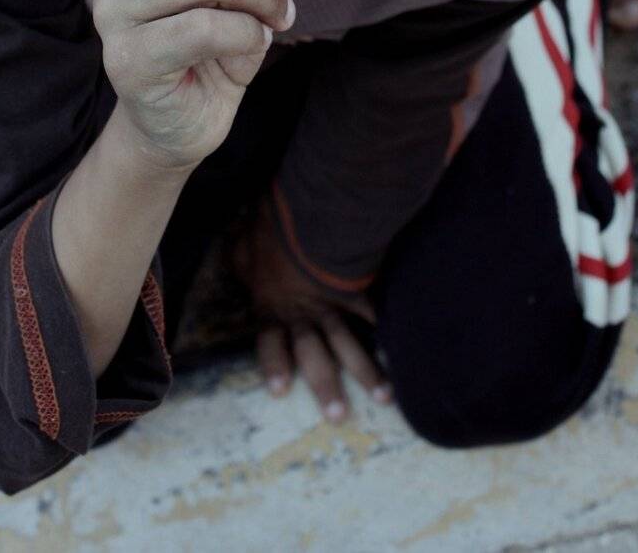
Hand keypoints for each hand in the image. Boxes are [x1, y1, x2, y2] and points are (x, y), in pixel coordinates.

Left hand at [229, 195, 392, 422]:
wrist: (308, 220)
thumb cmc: (270, 233)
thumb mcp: (243, 244)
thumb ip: (239, 256)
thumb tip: (231, 254)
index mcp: (272, 305)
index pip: (270, 342)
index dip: (275, 366)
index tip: (281, 392)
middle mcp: (303, 314)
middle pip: (313, 356)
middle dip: (327, 386)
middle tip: (339, 417)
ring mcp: (332, 304)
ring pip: (348, 344)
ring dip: (367, 372)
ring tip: (385, 398)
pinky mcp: (354, 289)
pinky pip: (374, 312)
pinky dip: (389, 328)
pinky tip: (406, 348)